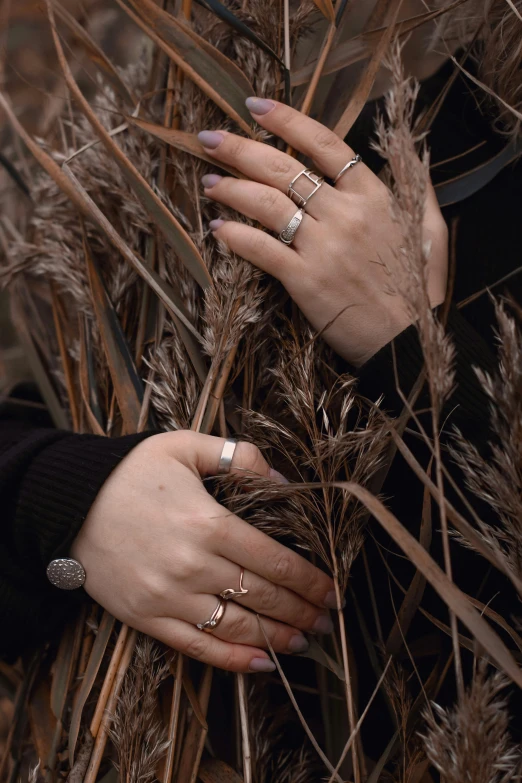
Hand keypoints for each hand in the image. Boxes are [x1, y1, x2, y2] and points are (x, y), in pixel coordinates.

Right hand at [70, 431, 335, 672]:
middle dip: (302, 612)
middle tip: (326, 621)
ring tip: (303, 642)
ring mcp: (168, 597)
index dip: (310, 581)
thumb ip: (238, 457)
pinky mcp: (146, 617)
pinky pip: (196, 647)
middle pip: (263, 598)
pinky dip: (233, 660)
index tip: (332, 590)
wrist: (67, 503)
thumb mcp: (184, 445)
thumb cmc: (130, 471)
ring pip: (236, 627)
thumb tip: (282, 480)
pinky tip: (261, 664)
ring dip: (277, 638)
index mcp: (208, 523)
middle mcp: (193, 565)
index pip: (275, 561)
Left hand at [198, 98, 447, 365]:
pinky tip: (218, 228)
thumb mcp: (432, 231)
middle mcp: (345, 214)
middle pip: (284, 169)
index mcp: (374, 196)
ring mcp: (323, 247)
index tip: (255, 107)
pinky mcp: (305, 280)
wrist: (409, 341)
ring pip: (266, 204)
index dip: (287, 121)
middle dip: (240, 149)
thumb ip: (421, 190)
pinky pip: (262, 249)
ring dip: (231, 189)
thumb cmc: (419, 289)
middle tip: (209, 138)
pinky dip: (236, 236)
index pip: (325, 144)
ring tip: (210, 182)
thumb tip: (417, 154)